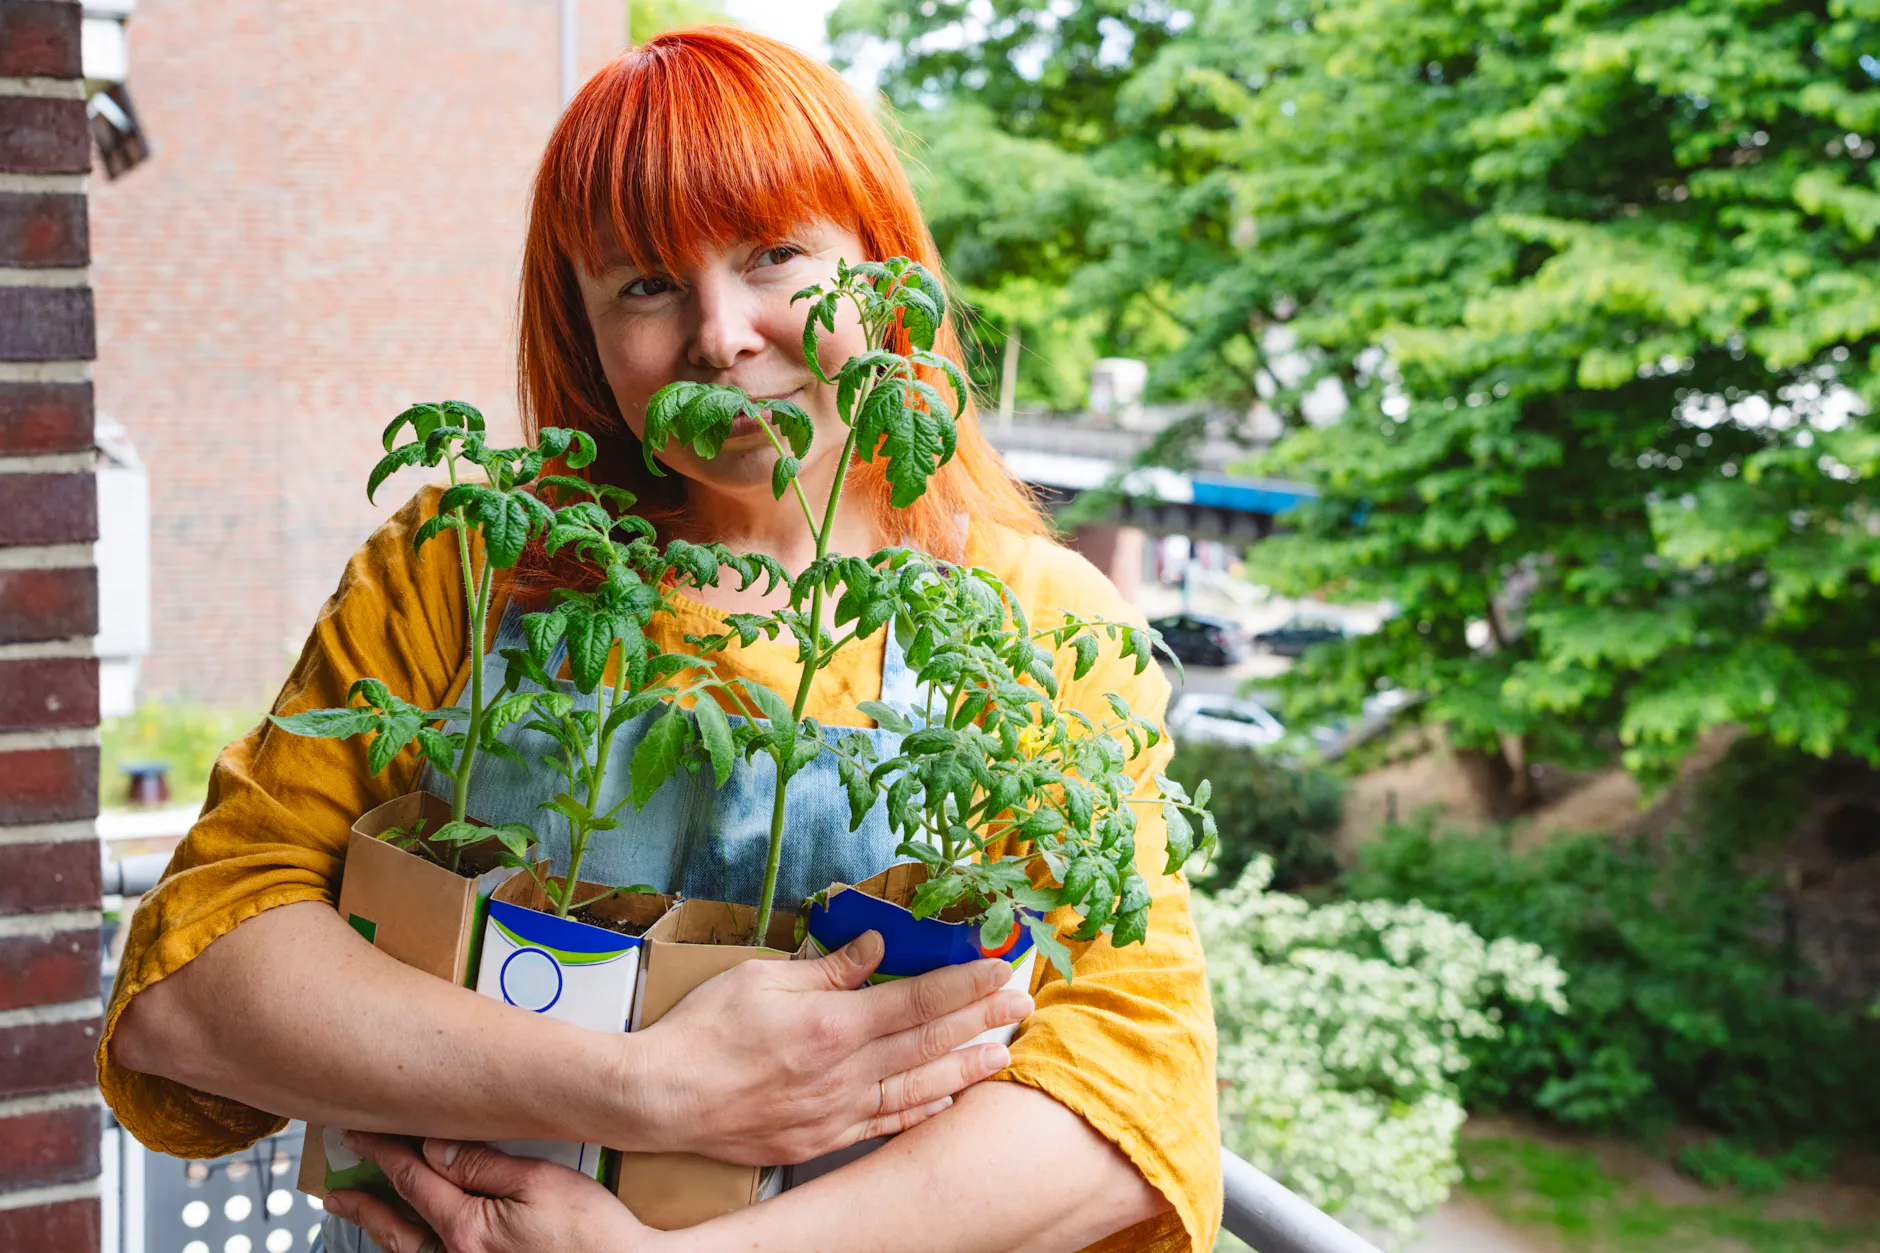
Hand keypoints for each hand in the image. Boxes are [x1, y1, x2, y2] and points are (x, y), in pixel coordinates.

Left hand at [324, 1133, 670, 1252]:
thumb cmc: (593, 1233)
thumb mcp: (540, 1183)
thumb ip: (483, 1164)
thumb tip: (435, 1147)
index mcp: (468, 1230)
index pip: (414, 1181)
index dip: (384, 1154)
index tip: (358, 1135)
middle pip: (396, 1228)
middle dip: (364, 1204)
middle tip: (334, 1190)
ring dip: (378, 1232)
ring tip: (356, 1215)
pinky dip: (408, 1250)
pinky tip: (408, 1243)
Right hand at [631, 929, 1030, 1164]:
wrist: (659, 1099)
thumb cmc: (702, 1031)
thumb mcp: (761, 979)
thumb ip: (827, 970)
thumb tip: (875, 948)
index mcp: (832, 1025)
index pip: (917, 1000)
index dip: (964, 984)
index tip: (999, 968)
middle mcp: (844, 1072)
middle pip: (928, 1043)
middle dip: (981, 1021)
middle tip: (1021, 1004)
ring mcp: (835, 1111)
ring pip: (917, 1088)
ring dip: (964, 1067)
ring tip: (1002, 1053)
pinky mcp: (820, 1139)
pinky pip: (884, 1125)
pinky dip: (921, 1113)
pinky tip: (947, 1100)